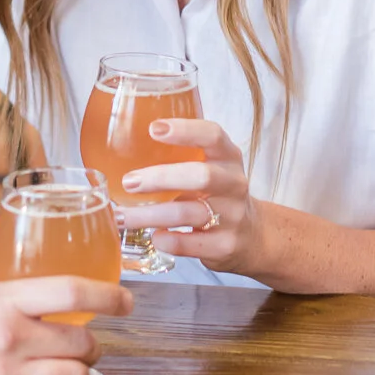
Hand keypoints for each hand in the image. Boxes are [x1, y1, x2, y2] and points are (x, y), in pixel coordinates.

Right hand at [0, 276, 130, 374]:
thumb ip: (11, 298)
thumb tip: (54, 299)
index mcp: (0, 300)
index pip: (73, 291)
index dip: (110, 294)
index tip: (128, 300)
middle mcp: (7, 338)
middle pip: (83, 341)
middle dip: (91, 342)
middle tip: (82, 341)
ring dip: (79, 372)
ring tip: (66, 367)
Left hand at [117, 118, 268, 275]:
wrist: (253, 236)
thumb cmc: (218, 194)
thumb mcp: (211, 167)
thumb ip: (181, 155)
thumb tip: (124, 146)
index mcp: (228, 157)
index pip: (212, 135)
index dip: (185, 130)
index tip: (154, 128)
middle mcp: (234, 184)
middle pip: (201, 176)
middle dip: (160, 178)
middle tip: (129, 181)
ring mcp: (232, 216)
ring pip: (189, 213)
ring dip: (150, 215)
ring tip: (121, 217)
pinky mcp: (225, 246)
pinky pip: (191, 244)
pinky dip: (168, 240)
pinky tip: (153, 236)